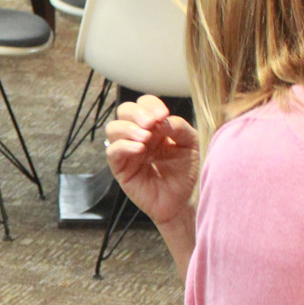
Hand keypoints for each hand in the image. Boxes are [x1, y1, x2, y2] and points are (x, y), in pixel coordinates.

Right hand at [103, 96, 199, 228]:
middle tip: (151, 123)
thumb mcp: (190, 144)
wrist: (184, 200)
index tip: (163, 115)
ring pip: (113, 128)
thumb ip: (179, 127)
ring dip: (129, 129)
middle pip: (124, 111)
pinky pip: (113, 151)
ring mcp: (128, 151)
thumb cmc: (187, 172)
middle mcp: (138, 135)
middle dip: (136, 113)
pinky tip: (140, 150)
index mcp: (155, 126)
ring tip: (146, 138)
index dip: (150, 104)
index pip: (143, 104)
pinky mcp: (120, 169)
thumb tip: (161, 120)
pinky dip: (124, 146)